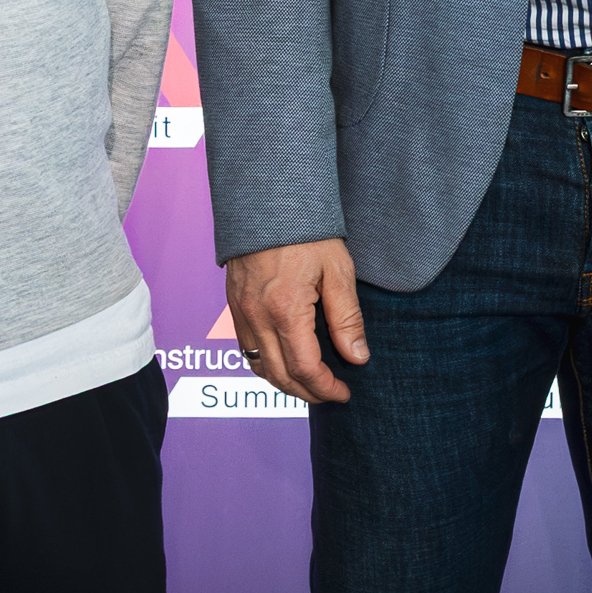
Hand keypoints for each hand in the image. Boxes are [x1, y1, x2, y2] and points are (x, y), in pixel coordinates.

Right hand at [224, 239, 367, 403]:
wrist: (269, 198)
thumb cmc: (308, 231)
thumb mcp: (338, 271)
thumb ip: (347, 318)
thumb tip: (357, 357)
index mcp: (285, 310)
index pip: (305, 369)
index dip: (326, 388)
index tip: (344, 392)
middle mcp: (257, 316)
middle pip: (279, 375)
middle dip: (307, 392)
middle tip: (331, 394)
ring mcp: (240, 311)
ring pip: (257, 365)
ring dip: (283, 382)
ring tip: (310, 383)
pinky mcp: (234, 304)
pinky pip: (245, 347)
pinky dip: (264, 363)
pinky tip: (283, 360)